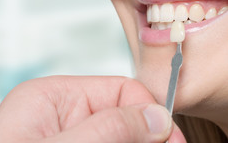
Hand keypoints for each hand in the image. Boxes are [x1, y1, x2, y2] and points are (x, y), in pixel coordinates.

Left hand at [0, 76, 185, 142]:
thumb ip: (110, 129)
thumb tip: (158, 118)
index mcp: (55, 98)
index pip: (121, 90)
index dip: (152, 113)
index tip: (171, 140)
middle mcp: (65, 118)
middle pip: (126, 119)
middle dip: (149, 138)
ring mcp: (72, 141)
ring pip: (123, 138)